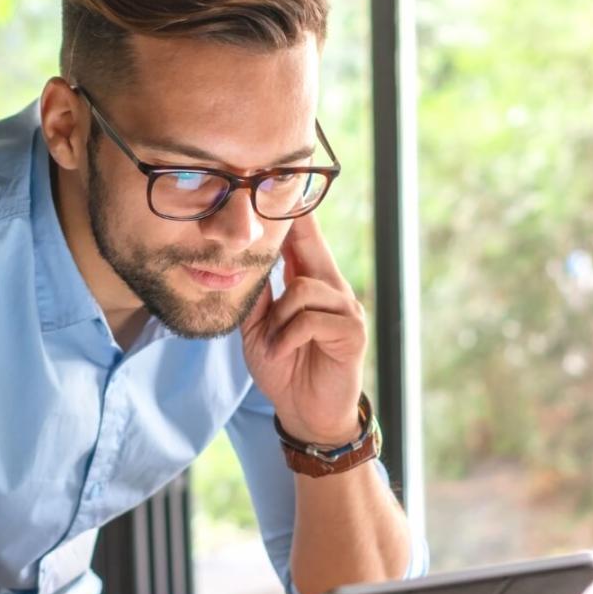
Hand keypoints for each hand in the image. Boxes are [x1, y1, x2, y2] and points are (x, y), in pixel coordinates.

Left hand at [242, 214, 365, 445]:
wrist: (306, 413)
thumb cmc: (285, 368)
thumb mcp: (260, 330)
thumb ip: (257, 297)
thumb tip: (241, 263)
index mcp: (311, 284)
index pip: (303, 240)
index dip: (296, 213)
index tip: (284, 179)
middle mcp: (333, 289)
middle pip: (311, 247)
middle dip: (296, 225)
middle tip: (280, 198)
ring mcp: (346, 309)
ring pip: (303, 289)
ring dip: (279, 318)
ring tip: (273, 342)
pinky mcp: (351, 332)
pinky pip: (310, 319)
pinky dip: (288, 335)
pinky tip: (282, 351)